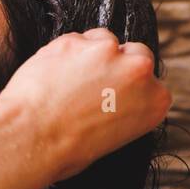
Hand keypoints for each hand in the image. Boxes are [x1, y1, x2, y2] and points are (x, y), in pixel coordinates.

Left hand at [0, 29, 171, 188]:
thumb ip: (123, 107)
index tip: (111, 91)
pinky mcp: (75, 41)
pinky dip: (61, 53)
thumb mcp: (113, 136)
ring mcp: (106, 51)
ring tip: (64, 81)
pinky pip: (72, 40)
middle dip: (115, 63)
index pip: (149, 80)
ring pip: (101, 39)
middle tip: (88, 83)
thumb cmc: (68, 149)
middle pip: (134, 52)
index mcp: (156, 100)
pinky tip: (49, 75)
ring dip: (87, 54)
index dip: (127, 84)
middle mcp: (138, 71)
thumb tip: (110, 93)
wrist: (33, 138)